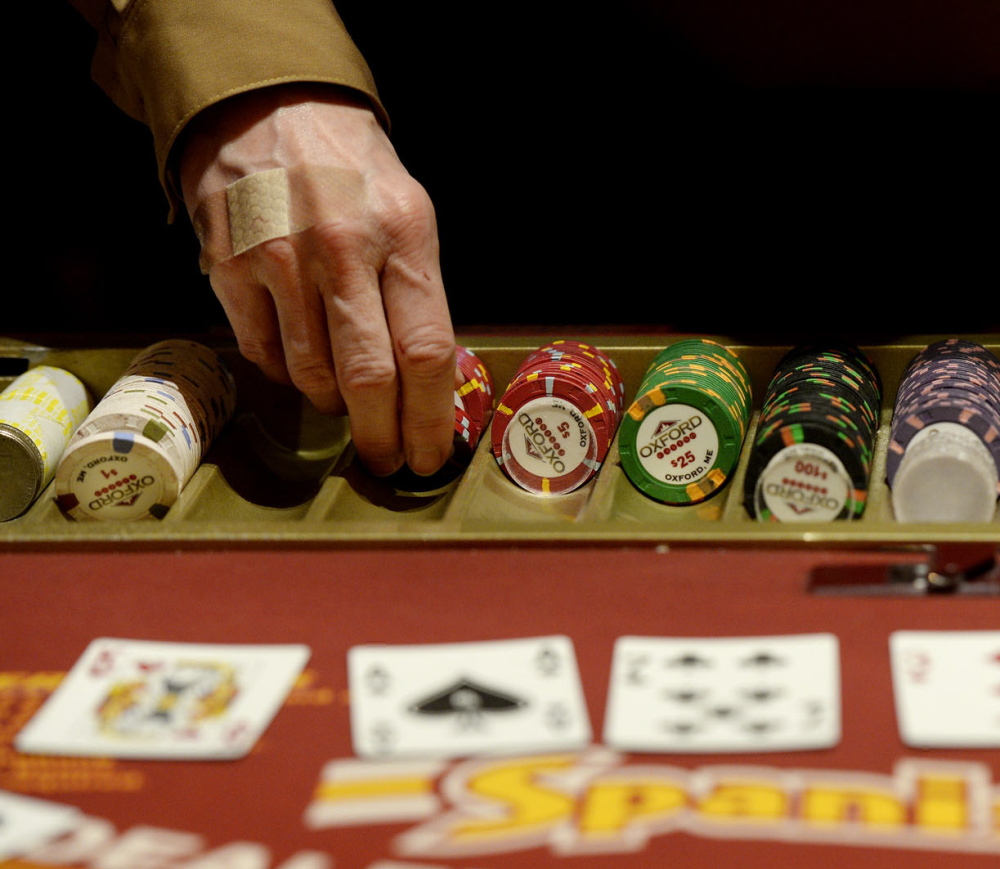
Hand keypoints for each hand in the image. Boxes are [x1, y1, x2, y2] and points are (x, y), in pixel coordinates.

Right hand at [178, 84, 455, 476]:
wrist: (268, 107)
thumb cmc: (352, 172)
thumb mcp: (409, 214)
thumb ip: (417, 294)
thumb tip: (424, 385)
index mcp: (404, 233)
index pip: (427, 350)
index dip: (428, 418)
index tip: (427, 455)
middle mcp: (343, 248)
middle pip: (369, 378)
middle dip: (381, 435)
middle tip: (385, 461)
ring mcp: (280, 258)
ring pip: (311, 376)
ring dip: (332, 402)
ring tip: (343, 394)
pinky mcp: (229, 266)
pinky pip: (263, 355)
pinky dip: (285, 372)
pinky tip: (298, 355)